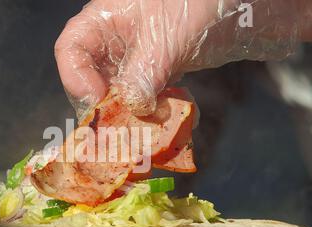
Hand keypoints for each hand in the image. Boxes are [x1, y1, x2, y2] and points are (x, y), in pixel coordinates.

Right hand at [55, 0, 311, 117]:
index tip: (97, 102)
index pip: (70, 52)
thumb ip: (144, 73)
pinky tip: (183, 117)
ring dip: (141, 119)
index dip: (75, 80)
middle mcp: (114, 44)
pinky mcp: (156, 76)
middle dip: (111, 110)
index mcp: (104, 21)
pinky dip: (163, 115)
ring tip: (163, 125)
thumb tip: (133, 108)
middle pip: (93, 84)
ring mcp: (135, 62)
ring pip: (122, 100)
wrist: (241, 6)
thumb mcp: (167, 36)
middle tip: (129, 128)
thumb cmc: (197, 3)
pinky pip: (149, 103)